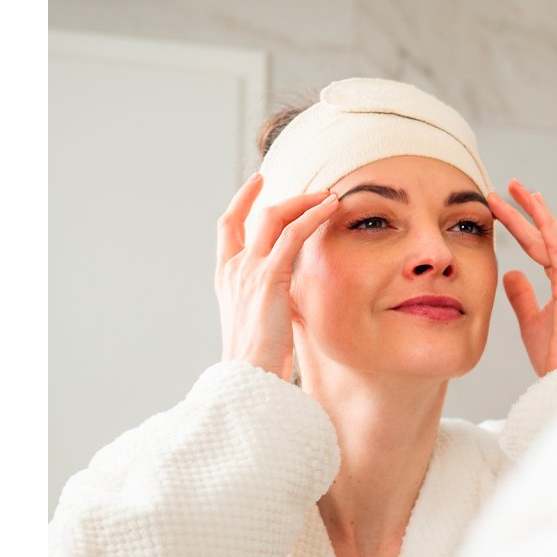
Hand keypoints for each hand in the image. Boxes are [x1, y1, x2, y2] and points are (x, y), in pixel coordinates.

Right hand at [215, 173, 338, 379]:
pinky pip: (293, 235)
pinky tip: (330, 208)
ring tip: (329, 196)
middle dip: (287, 198)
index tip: (257, 182)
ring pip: (276, 218)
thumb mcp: (259, 321)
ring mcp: (249, 270)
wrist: (248, 374)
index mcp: (226, 277)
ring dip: (305, 203)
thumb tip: (287, 296)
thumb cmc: (257, 358)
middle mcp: (234, 268)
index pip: (227, 226)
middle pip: (256, 216)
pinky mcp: (269, 277)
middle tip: (314, 190)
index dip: (242, 200)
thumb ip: (268, 299)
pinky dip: (312, 216)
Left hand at [488, 179, 556, 376]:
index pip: (543, 245)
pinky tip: (533, 206)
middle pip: (547, 234)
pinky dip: (544, 224)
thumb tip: (511, 273)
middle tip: (508, 186)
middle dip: (527, 209)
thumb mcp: (531, 320)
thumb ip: (522, 296)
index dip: (525, 225)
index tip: (507, 206)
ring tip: (512, 189)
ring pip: (551, 235)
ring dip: (530, 210)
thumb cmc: (554, 355)